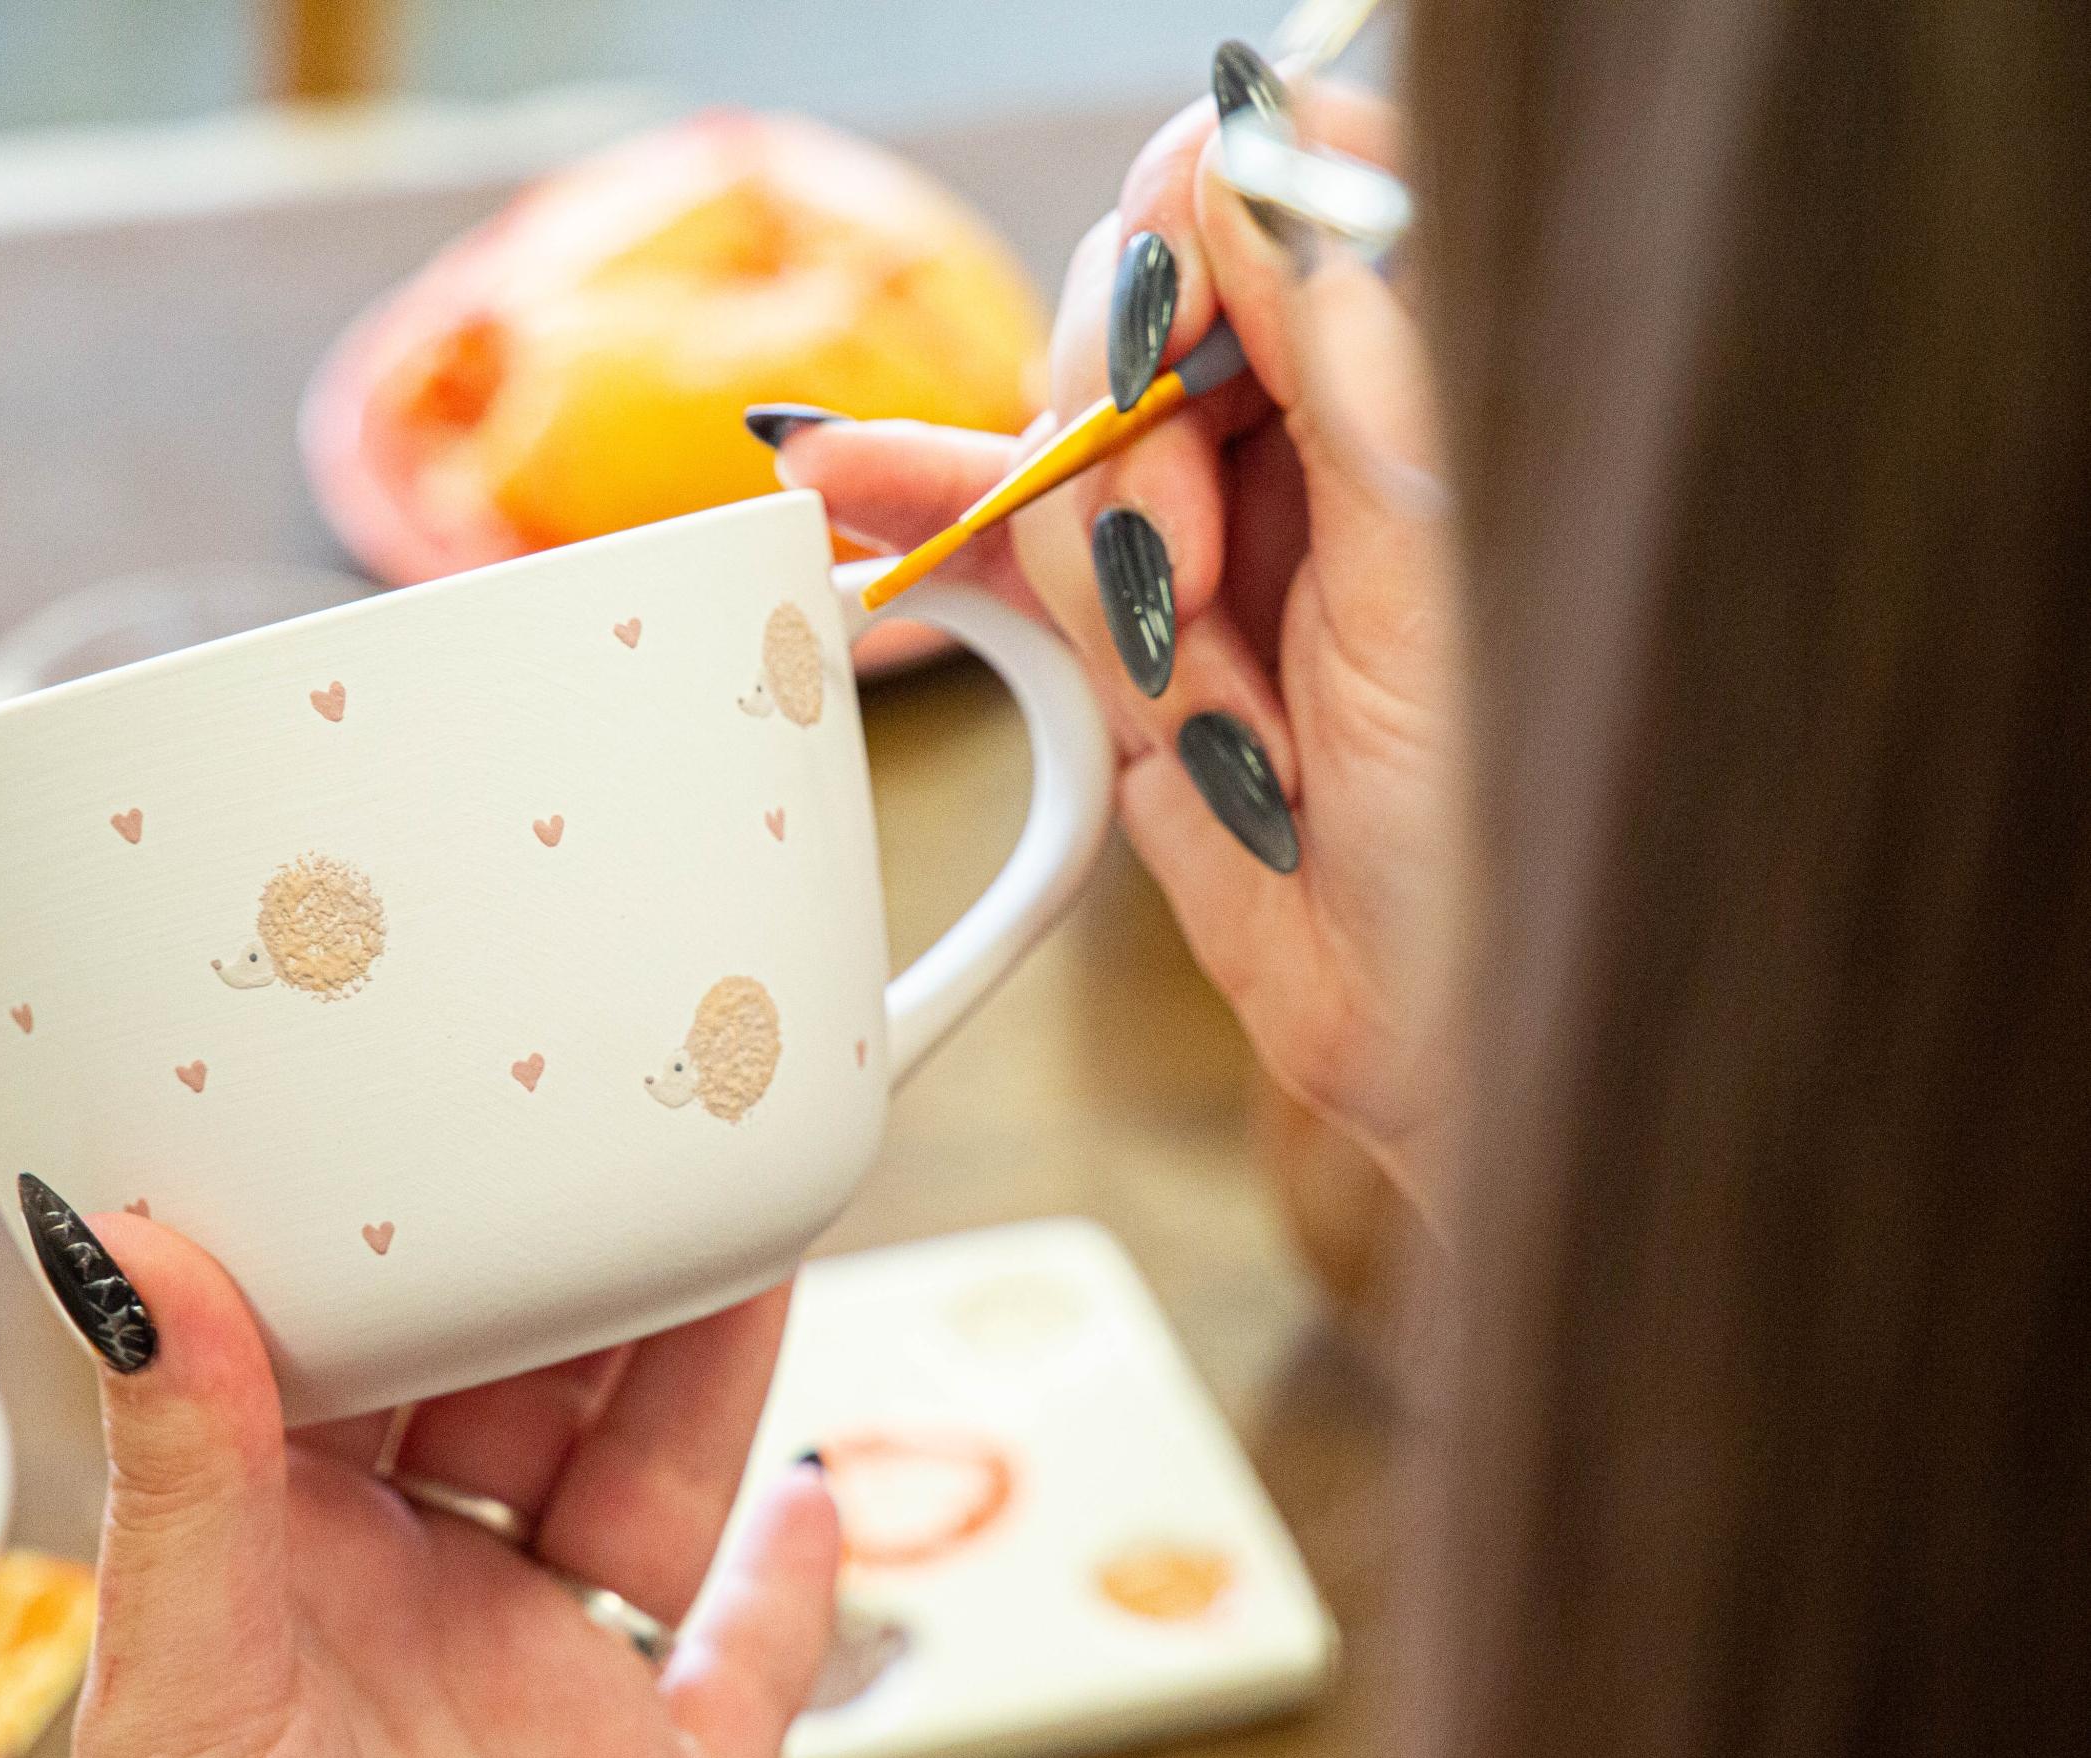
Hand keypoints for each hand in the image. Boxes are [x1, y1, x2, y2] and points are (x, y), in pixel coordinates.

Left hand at [51, 1206, 835, 1757]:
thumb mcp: (189, 1692)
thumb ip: (183, 1475)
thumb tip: (120, 1244)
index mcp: (282, 1567)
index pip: (355, 1350)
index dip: (412, 1230)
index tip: (455, 1103)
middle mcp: (414, 1613)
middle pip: (527, 1393)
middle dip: (588, 1268)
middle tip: (644, 1129)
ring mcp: (541, 1706)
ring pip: (651, 1493)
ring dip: (712, 1373)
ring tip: (750, 1232)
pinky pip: (743, 1671)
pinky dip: (799, 1591)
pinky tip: (825, 1500)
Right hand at [771, 76, 1461, 1212]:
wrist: (1420, 1019)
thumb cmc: (1489, 827)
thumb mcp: (1430, 585)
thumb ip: (1349, 367)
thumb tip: (1260, 171)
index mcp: (1418, 394)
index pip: (1294, 196)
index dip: (1208, 224)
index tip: (1177, 319)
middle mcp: (1307, 438)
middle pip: (1148, 313)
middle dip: (1135, 444)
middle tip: (1194, 573)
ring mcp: (1205, 530)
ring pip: (1064, 442)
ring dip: (1100, 571)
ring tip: (1201, 696)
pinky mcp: (1122, 621)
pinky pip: (1001, 533)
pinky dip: (923, 508)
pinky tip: (835, 474)